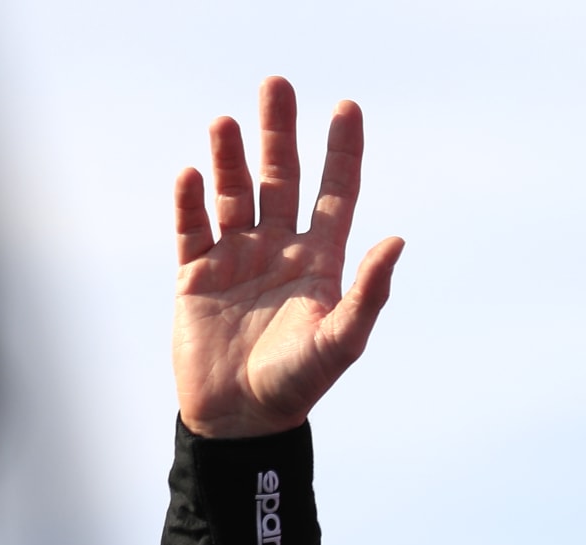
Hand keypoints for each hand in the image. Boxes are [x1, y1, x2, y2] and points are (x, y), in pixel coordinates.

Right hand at [172, 76, 403, 437]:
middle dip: (279, 132)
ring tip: (226, 122)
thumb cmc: (297, 384)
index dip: (342, 151)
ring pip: (233, 193)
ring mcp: (236, 258)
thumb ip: (369, 292)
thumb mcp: (340, 340)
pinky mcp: (194, 274)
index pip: (336, 193)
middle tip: (276, 84)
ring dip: (229, 157)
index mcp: (320, 261)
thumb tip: (397, 241)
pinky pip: (190, 227)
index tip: (346, 106)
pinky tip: (191, 173)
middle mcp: (279, 250)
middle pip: (280, 177)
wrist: (240, 420)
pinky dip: (189, 200)